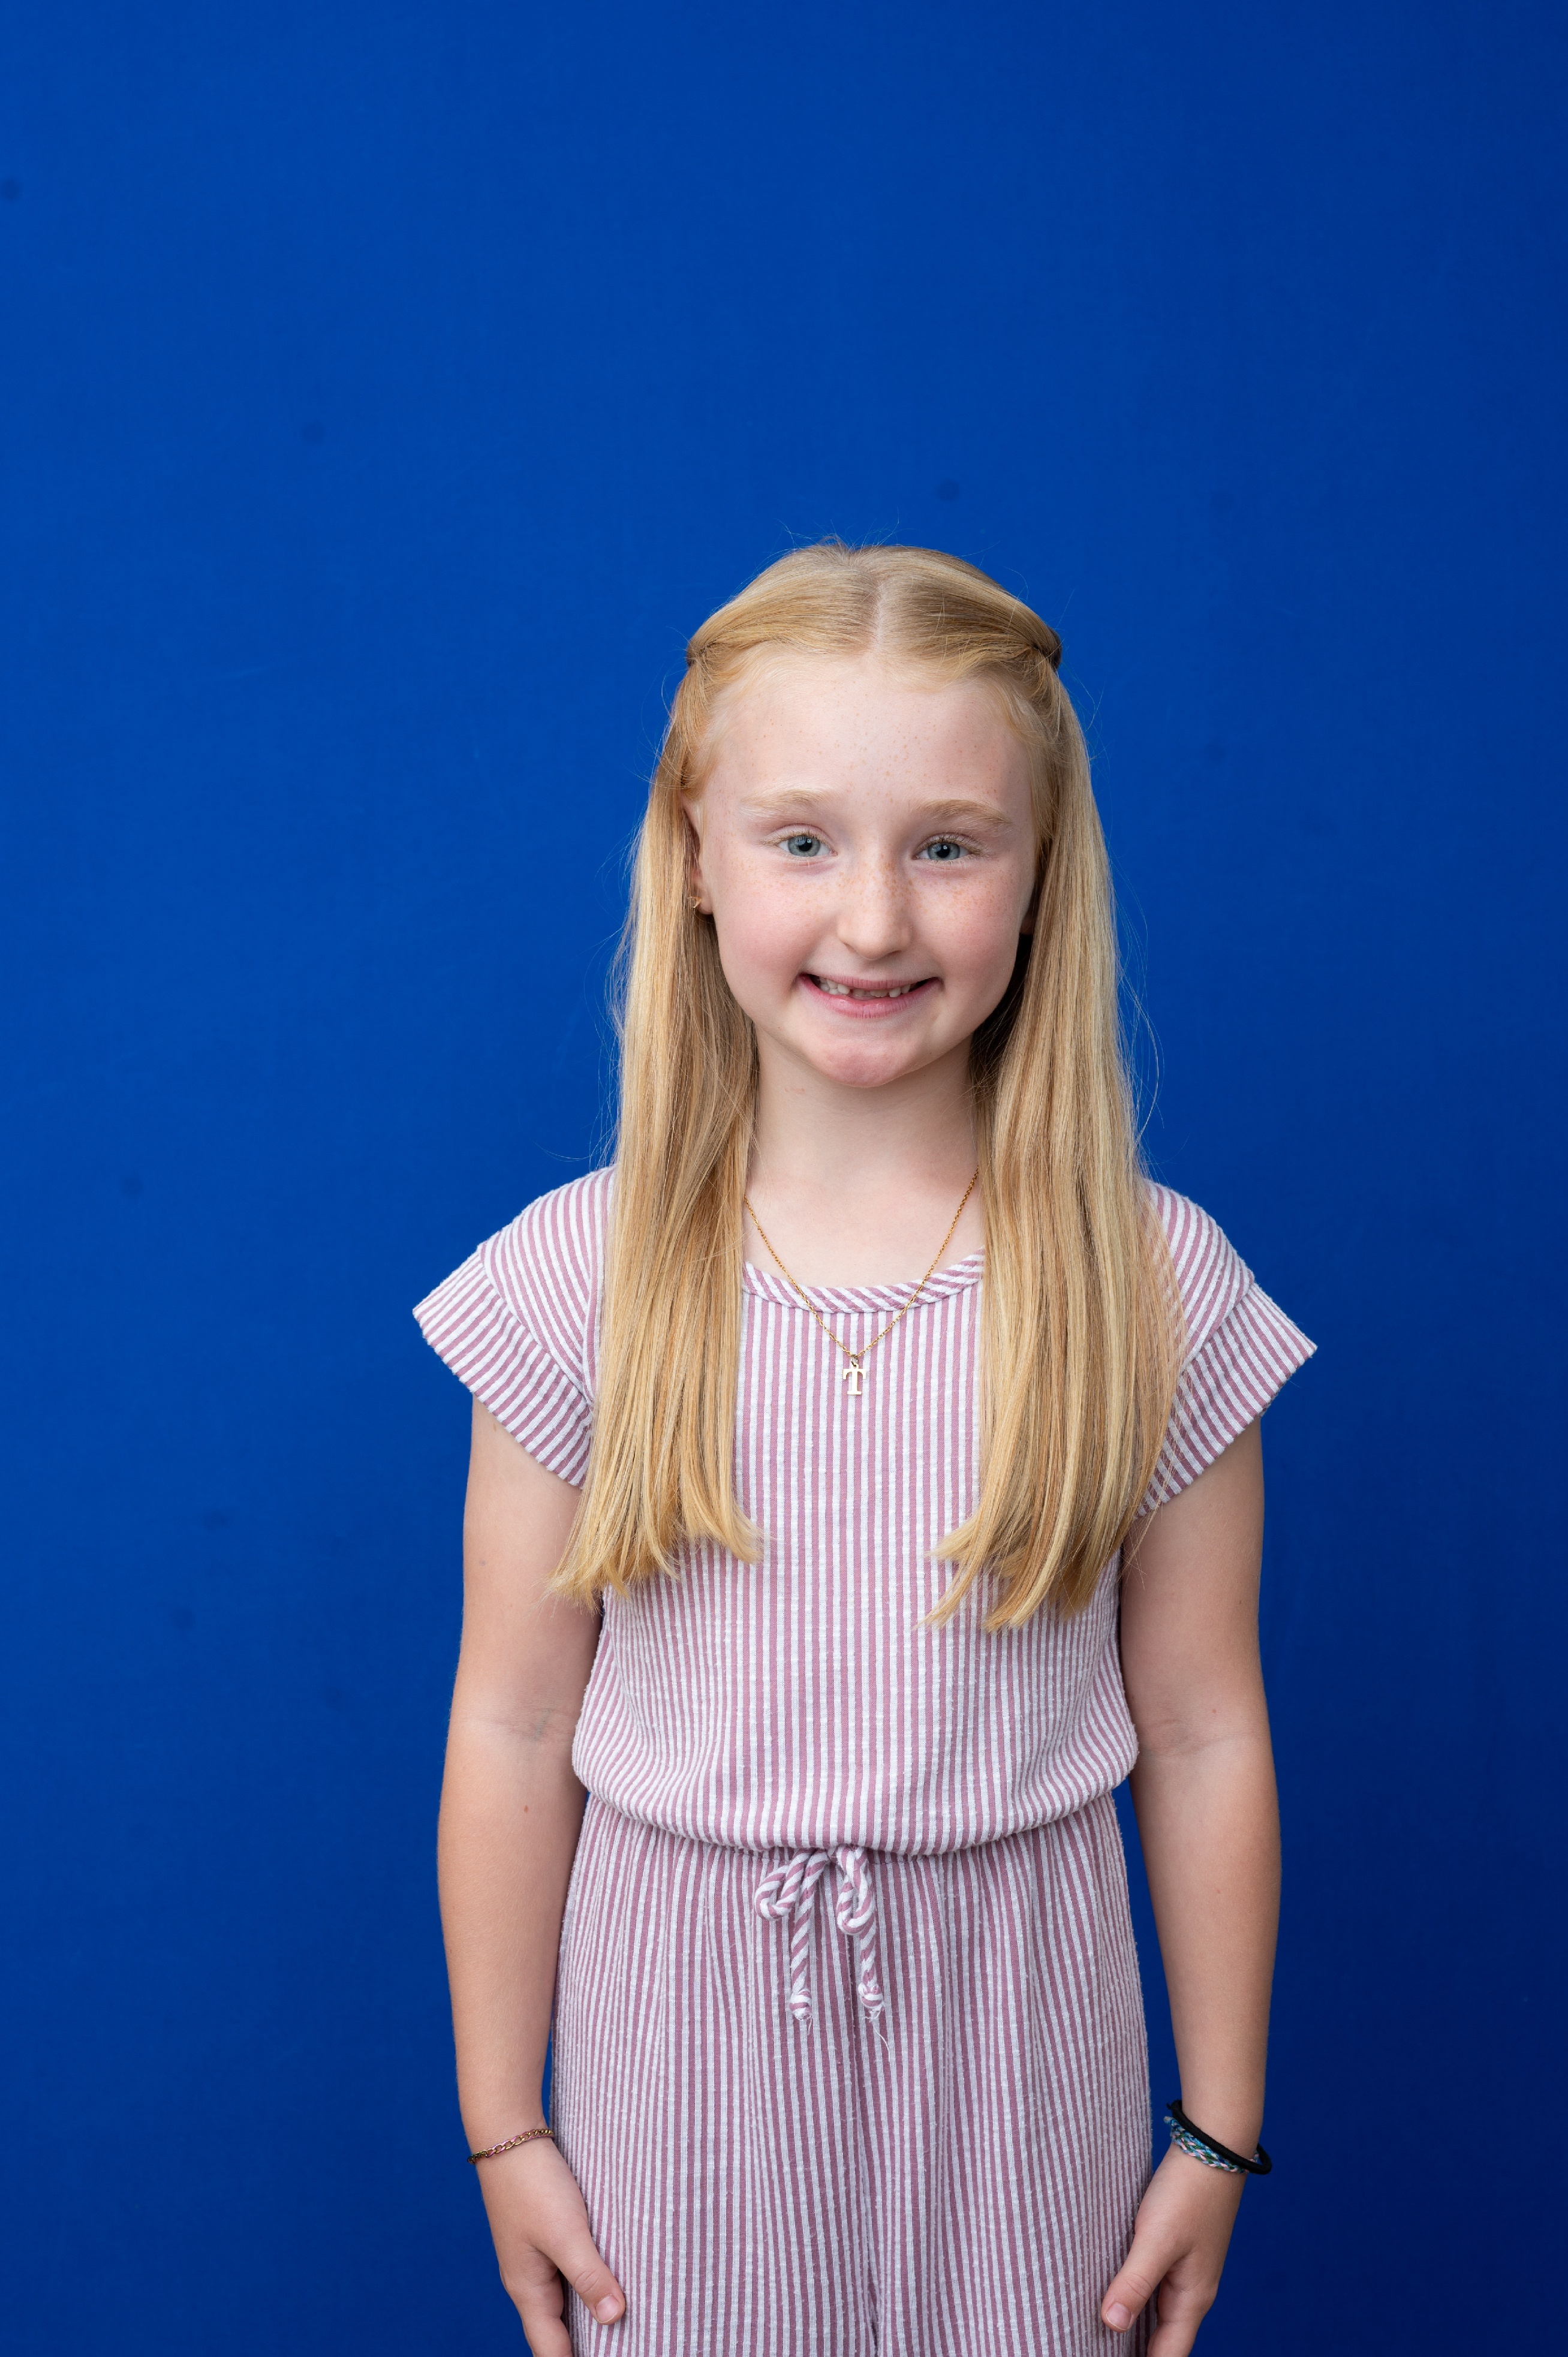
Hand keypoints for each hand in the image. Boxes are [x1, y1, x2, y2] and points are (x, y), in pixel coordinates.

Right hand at [474, 2135, 625, 2353]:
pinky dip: (587, 2284)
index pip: (552, 2350)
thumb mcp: (566, 2232)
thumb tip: (614, 2319)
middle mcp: (529, 2281)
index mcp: (528, 2290)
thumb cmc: (532, 2183)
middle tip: (624, 2349)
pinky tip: (608, 2279)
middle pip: (556, 2332)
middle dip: (585, 2347)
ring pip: (564, 2302)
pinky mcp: (545, 2234)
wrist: (508, 2133)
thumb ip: (590, 2275)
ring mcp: (535, 2257)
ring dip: (587, 2316)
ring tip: (623, 2328)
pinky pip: (567, 2273)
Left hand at [1101, 2145, 1244, 2353]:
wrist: (1212, 2147)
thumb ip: (1134, 2282)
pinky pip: (1153, 2287)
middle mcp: (1191, 2293)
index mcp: (1192, 2300)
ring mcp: (1185, 2271)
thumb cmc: (1188, 2193)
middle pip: (1162, 2341)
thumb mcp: (1157, 2239)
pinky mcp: (1176, 2250)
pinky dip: (1134, 2297)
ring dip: (1133, 2326)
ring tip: (1095, 2333)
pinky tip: (1111, 2292)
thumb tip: (1111, 2325)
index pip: (1167, 2355)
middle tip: (1092, 2348)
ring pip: (1156, 2314)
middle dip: (1133, 2351)